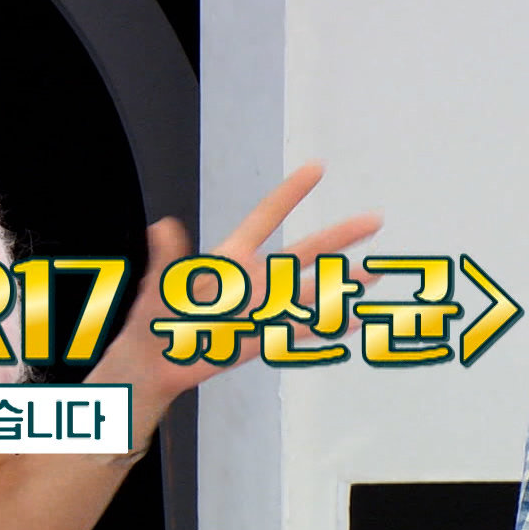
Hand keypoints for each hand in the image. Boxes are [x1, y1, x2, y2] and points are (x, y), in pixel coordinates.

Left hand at [98, 160, 383, 403]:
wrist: (154, 361)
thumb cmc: (153, 319)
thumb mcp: (159, 283)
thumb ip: (168, 257)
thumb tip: (162, 227)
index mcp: (229, 258)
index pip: (265, 218)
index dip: (291, 194)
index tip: (317, 168)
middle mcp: (253, 279)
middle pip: (303, 252)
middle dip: (338, 236)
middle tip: (373, 219)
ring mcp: (261, 308)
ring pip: (310, 290)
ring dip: (342, 282)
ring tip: (374, 272)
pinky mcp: (262, 337)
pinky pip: (300, 328)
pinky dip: (326, 324)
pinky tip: (352, 317)